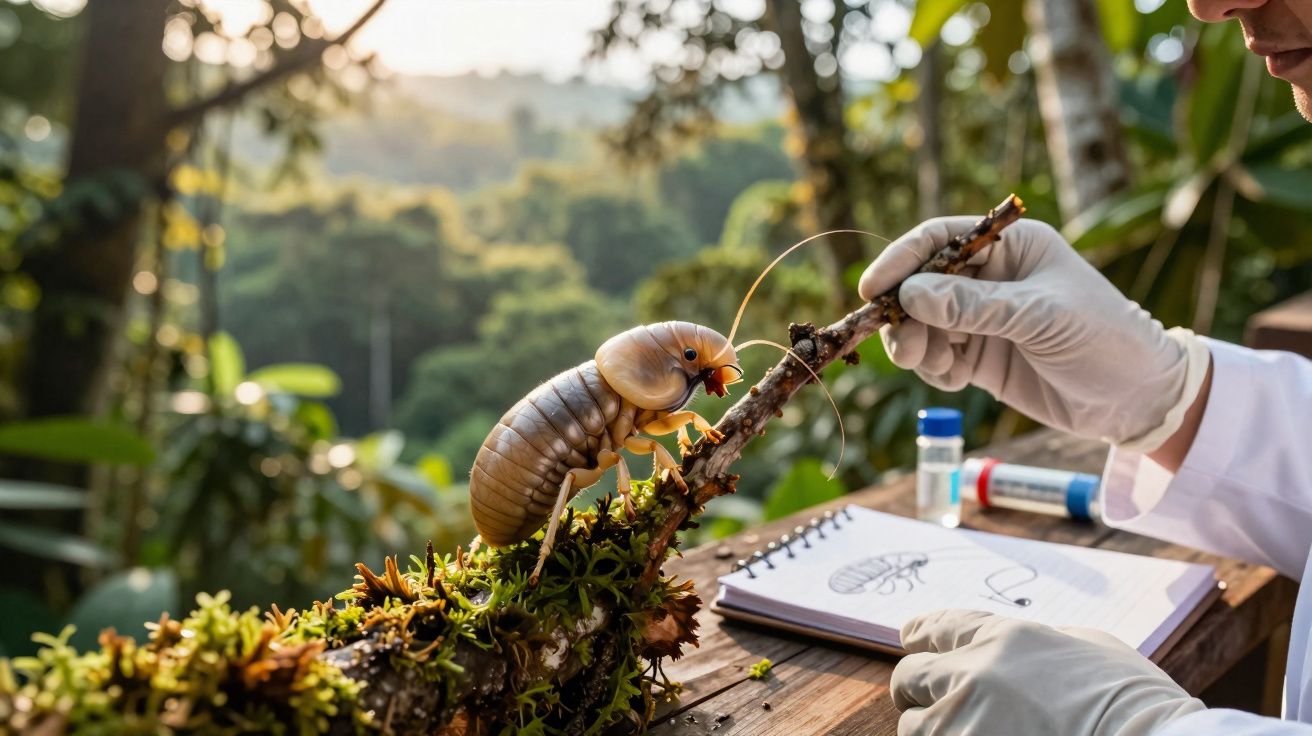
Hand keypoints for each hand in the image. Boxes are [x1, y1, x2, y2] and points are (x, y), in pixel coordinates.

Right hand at [857, 218, 1209, 449]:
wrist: (1137, 397)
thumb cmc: (1104, 338)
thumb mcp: (1041, 317)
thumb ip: (975, 307)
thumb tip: (910, 295)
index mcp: (1009, 247)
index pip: (938, 240)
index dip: (901, 260)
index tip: (873, 289)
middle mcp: (989, 278)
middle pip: (919, 285)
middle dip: (903, 314)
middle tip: (904, 345)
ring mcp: (980, 319)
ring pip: (920, 325)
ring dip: (913, 344)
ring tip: (928, 363)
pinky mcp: (978, 357)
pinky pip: (934, 357)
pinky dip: (932, 368)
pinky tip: (952, 379)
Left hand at [891, 609, 1204, 735]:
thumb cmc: (1138, 705)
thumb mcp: (1092, 649)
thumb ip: (1045, 643)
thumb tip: (1022, 649)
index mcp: (1006, 638)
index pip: (940, 626)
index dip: (921, 634)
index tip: (911, 640)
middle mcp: (976, 674)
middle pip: (911, 677)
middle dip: (915, 689)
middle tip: (922, 699)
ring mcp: (966, 723)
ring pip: (913, 726)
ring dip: (930, 729)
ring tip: (954, 731)